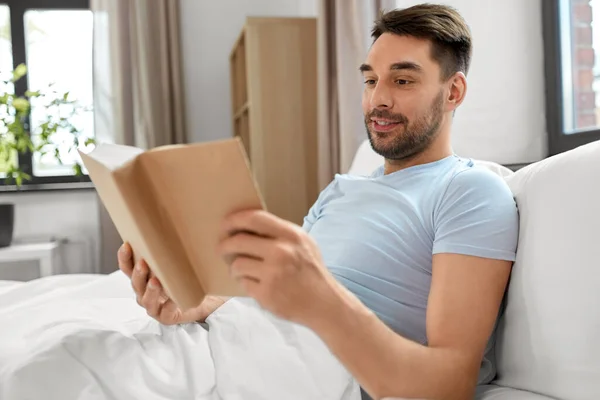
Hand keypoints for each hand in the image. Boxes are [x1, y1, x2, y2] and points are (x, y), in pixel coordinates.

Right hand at [118, 243, 227, 324]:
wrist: (208, 296)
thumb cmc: (190, 276)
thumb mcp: (179, 260)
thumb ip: (170, 249)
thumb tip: (171, 222)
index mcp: (143, 277)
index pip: (127, 267)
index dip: (124, 257)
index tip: (127, 244)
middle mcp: (144, 291)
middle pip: (135, 283)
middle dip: (138, 273)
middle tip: (144, 263)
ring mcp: (154, 305)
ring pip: (145, 299)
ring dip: (149, 290)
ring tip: (155, 281)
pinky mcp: (166, 317)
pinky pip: (164, 312)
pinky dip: (167, 304)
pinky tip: (172, 298)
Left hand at [217, 210, 340, 325]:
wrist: (324, 304)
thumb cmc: (311, 271)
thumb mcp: (303, 243)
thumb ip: (279, 233)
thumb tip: (247, 225)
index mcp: (291, 235)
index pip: (254, 218)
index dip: (234, 219)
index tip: (225, 224)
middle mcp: (281, 252)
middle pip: (238, 241)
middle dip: (224, 245)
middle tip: (221, 249)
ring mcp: (273, 274)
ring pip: (237, 264)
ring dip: (235, 268)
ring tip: (241, 271)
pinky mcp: (266, 294)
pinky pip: (244, 283)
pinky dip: (246, 284)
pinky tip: (256, 284)